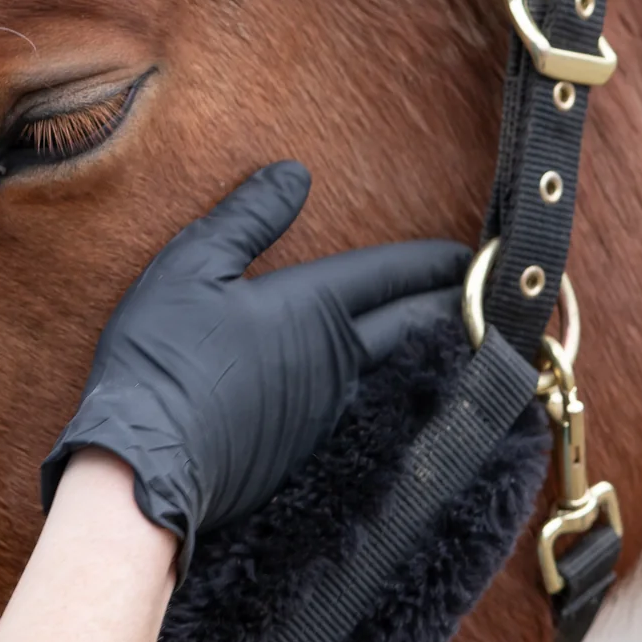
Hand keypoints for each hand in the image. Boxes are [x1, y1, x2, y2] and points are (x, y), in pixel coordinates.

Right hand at [40, 162, 468, 574]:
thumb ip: (247, 218)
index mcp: (314, 310)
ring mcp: (329, 416)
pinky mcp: (311, 458)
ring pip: (401, 375)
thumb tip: (295, 173)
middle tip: (493, 298)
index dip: (433, 262)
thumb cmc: (164, 360)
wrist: (148, 468)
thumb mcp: (192, 266)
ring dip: (435, 356)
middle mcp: (338, 364)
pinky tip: (400, 400)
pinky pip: (372, 415)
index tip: (474, 254)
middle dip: (454, 307)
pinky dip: (398, 396)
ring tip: (460, 344)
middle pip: (415, 327)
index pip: (390, 276)